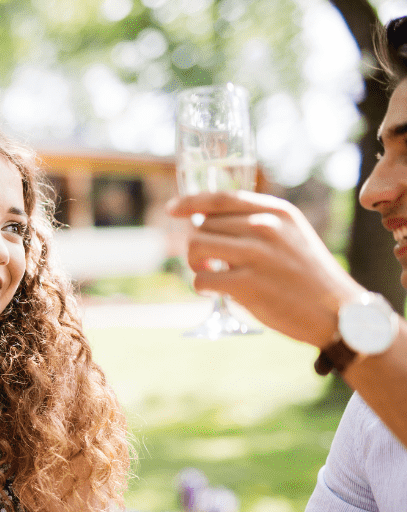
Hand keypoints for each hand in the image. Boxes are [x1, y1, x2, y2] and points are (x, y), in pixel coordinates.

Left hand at [170, 190, 363, 347]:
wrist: (338, 313)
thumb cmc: (308, 277)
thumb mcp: (290, 236)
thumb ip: (257, 224)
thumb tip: (208, 222)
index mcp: (276, 212)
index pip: (221, 198)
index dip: (190, 201)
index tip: (173, 209)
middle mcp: (265, 227)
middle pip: (202, 227)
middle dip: (198, 246)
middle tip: (209, 263)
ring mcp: (256, 255)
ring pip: (196, 249)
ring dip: (195, 265)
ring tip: (210, 275)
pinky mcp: (247, 285)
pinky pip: (201, 280)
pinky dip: (202, 288)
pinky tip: (216, 293)